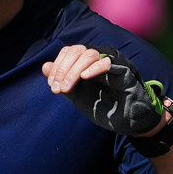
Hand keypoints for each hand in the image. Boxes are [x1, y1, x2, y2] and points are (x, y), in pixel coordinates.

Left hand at [44, 45, 172, 138]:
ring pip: (89, 54)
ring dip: (74, 70)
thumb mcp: (79, 97)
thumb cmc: (106, 108)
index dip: (57, 66)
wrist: (128, 122)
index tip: (52, 86)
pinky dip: (94, 67)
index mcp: (88, 64)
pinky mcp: (124, 70)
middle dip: (63, 69)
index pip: (69, 53)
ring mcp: (113, 63)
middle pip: (76, 51)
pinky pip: (108, 62)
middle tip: (57, 88)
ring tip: (67, 87)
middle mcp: (100, 59)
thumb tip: (44, 66)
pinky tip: (84, 77)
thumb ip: (63, 82)